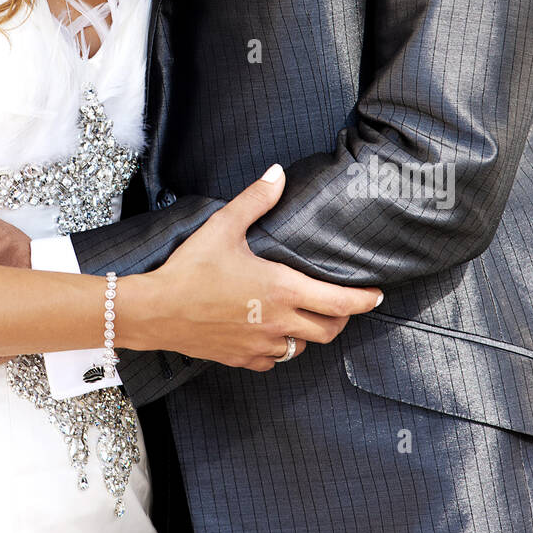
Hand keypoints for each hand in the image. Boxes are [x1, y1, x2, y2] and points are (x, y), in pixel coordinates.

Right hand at [124, 166, 382, 370]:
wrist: (156, 311)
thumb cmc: (190, 268)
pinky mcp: (243, 358)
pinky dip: (281, 348)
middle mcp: (279, 323)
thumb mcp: (223, 226)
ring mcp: (262, 345)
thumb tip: (277, 173)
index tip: (376, 296)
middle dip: (341, 318)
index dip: (363, 301)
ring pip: (303, 347)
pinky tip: (271, 333)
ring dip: (310, 332)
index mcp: (281, 290)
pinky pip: (275, 359)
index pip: (339, 303)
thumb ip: (255, 200)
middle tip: (341, 304)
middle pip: (329, 330)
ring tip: (305, 316)